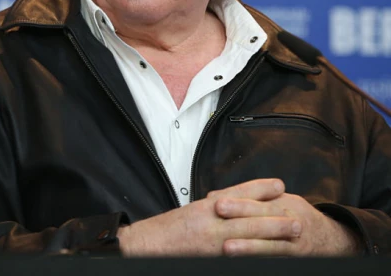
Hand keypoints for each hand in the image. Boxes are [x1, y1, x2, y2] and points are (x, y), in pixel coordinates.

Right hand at [118, 178, 293, 255]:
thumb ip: (210, 209)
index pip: (238, 193)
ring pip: (249, 235)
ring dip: (274, 235)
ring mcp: (213, 241)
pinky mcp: (211, 257)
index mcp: (206, 207)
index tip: (279, 186)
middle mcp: (211, 220)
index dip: (260, 189)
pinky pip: (239, 256)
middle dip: (275, 215)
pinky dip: (256, 255)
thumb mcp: (190, 213)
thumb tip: (228, 204)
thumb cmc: (166, 231)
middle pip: (249, 214)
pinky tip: (271, 256)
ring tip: (293, 233)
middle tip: (297, 216)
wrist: (146, 246)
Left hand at [215, 187, 362, 256]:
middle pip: (261, 213)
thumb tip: (216, 196)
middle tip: (218, 209)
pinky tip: (246, 263)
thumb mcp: (280, 201)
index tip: (214, 198)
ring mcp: (293, 239)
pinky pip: (276, 257)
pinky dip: (261, 260)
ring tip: (227, 247)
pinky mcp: (296, 257)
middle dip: (239, 211)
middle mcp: (289, 217)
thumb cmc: (297, 217)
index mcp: (283, 201)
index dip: (236, 197)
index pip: (257, 196)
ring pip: (269, 241)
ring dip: (247, 244)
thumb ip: (254, 198)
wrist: (331, 239)